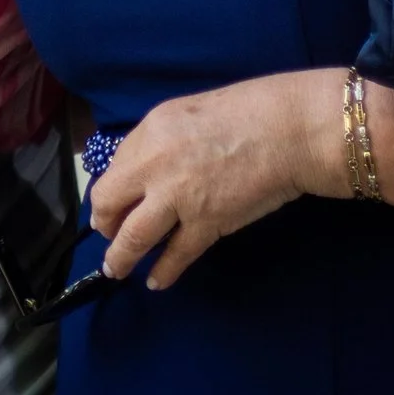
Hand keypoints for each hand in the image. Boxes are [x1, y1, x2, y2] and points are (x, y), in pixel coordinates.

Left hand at [88, 68, 340, 289]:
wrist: (288, 131)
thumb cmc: (246, 113)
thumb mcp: (185, 114)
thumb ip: (159, 142)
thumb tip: (142, 169)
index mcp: (148, 133)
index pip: (114, 169)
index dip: (112, 189)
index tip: (112, 203)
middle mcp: (154, 166)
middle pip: (109, 202)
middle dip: (104, 224)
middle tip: (107, 235)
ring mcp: (178, 199)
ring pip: (134, 236)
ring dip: (120, 257)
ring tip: (114, 269)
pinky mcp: (206, 225)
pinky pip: (176, 255)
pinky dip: (164, 272)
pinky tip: (156, 281)